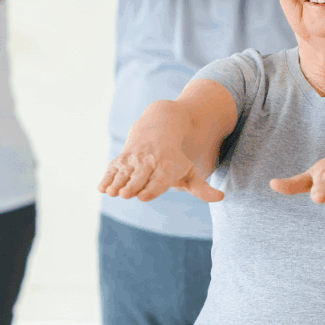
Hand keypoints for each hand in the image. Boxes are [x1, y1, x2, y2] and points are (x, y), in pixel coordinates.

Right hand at [97, 104, 224, 202]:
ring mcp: (134, 159)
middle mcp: (150, 162)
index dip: (150, 189)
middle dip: (132, 186)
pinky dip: (107, 178)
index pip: (158, 181)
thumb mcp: (191, 170)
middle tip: (126, 194)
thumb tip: (221, 197)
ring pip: (124, 173)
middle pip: (139, 178)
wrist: (162, 127)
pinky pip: (113, 168)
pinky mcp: (122, 158)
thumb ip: (202, 188)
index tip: (143, 197)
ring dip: (117, 183)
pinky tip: (102, 189)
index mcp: (167, 168)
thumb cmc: (177, 157)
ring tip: (112, 192)